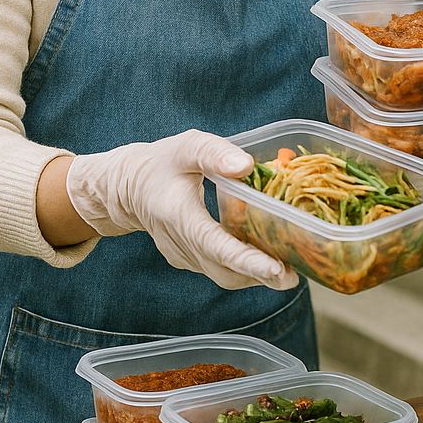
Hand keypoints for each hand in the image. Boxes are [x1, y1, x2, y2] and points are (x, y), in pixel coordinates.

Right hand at [66, 129, 298, 290]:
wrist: (129, 187)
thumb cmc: (163, 162)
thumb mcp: (188, 146)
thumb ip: (215, 152)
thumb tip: (247, 165)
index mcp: (178, 215)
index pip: (215, 245)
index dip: (247, 260)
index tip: (276, 269)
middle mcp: (179, 243)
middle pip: (223, 270)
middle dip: (259, 275)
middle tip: (293, 274)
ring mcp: (182, 256)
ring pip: (222, 275)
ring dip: (254, 275)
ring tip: (288, 268)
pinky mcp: (188, 260)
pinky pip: (218, 270)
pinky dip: (242, 268)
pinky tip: (265, 256)